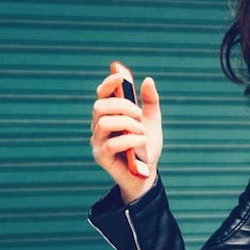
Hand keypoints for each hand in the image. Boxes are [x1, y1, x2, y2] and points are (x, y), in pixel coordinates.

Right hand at [91, 72, 162, 202]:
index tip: (120, 76)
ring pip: (104, 123)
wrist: (147, 173)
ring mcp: (97, 141)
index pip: (102, 94)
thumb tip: (148, 80)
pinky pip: (111, 144)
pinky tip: (143, 141)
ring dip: (128, 123)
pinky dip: (130, 140)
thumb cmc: (146, 146)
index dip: (109, 83)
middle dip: (122, 106)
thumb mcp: (152, 120)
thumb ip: (150, 101)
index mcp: (109, 114)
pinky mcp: (101, 156)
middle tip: (139, 114)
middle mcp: (98, 125)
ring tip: (143, 132)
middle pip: (100, 106)